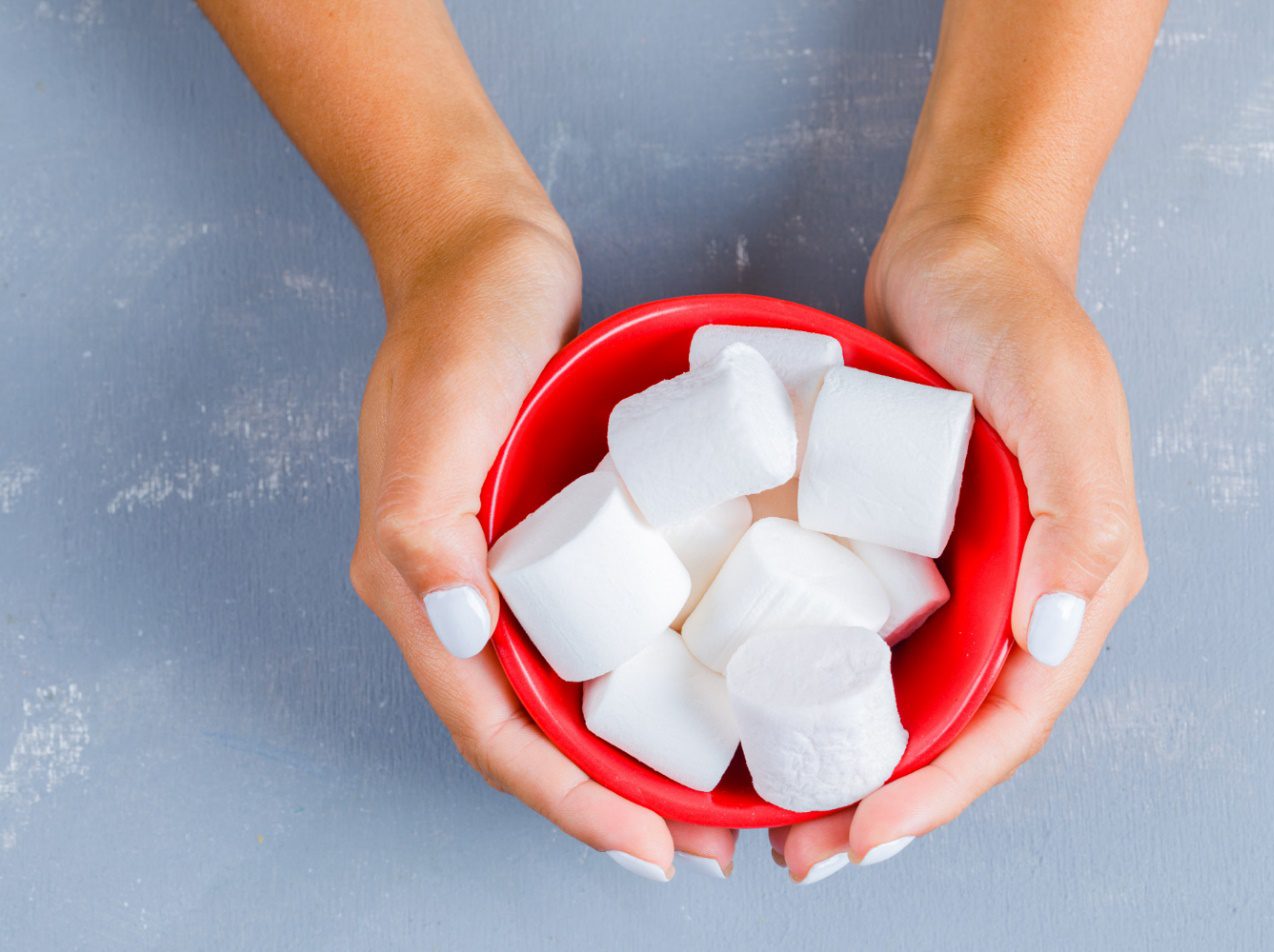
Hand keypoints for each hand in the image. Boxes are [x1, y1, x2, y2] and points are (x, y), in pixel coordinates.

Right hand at [348, 207, 736, 880]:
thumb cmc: (461, 326)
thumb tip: (459, 633)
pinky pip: (592, 635)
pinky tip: (697, 689)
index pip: (494, 732)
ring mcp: (504, 571)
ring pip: (566, 697)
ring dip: (630, 759)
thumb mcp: (436, 421)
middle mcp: (460, 598)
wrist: (485, 249)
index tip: (651, 846)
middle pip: (533, 736)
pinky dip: (638, 682)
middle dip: (610, 805)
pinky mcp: (548, 538)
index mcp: (419, 591)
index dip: (570, 801)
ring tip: (712, 796)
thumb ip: (424, 530)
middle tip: (703, 843)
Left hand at [769, 213, 1147, 881]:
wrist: (957, 243)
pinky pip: (862, 629)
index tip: (861, 833)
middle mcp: (1016, 590)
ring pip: (904, 693)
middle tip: (803, 851)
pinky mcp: (899, 538)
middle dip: (886, 805)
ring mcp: (956, 567)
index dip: (941, 791)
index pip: (1011, 720)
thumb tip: (1052, 644)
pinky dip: (822, 682)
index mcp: (1072, 581)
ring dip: (847, 759)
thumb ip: (1079, 519)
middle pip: (954, 729)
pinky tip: (766, 706)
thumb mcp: (1058, 400)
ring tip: (775, 809)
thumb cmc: (1011, 310)